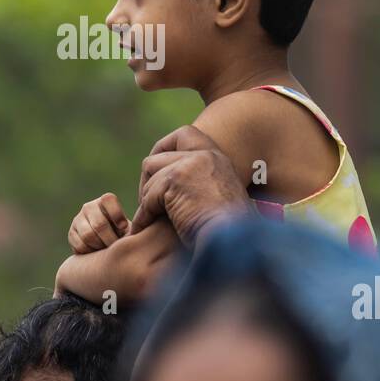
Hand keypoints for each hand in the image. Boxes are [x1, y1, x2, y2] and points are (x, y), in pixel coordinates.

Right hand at [67, 192, 129, 253]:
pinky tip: (96, 251)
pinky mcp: (71, 233)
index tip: (124, 227)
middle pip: (99, 224)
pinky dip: (90, 251)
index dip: (117, 215)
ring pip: (88, 235)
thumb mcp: (129, 227)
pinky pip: (80, 245)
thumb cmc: (122, 234)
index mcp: (105, 201)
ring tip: (107, 250)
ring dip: (100, 246)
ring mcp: (78, 219)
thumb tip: (134, 232)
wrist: (106, 246)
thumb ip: (132, 226)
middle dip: (110, 239)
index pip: (108, 200)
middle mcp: (89, 207)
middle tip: (116, 246)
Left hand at [131, 125, 255, 247]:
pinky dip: (143, 214)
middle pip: (158, 156)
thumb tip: (174, 188)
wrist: (236, 245)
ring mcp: (191, 165)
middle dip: (147, 179)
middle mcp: (206, 156)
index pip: (184, 135)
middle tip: (148, 202)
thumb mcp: (220, 201)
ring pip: (150, 173)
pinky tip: (143, 228)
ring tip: (149, 219)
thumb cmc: (229, 236)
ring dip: (146, 199)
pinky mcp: (176, 180)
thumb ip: (200, 186)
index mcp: (218, 159)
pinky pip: (148, 194)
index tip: (156, 174)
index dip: (163, 150)